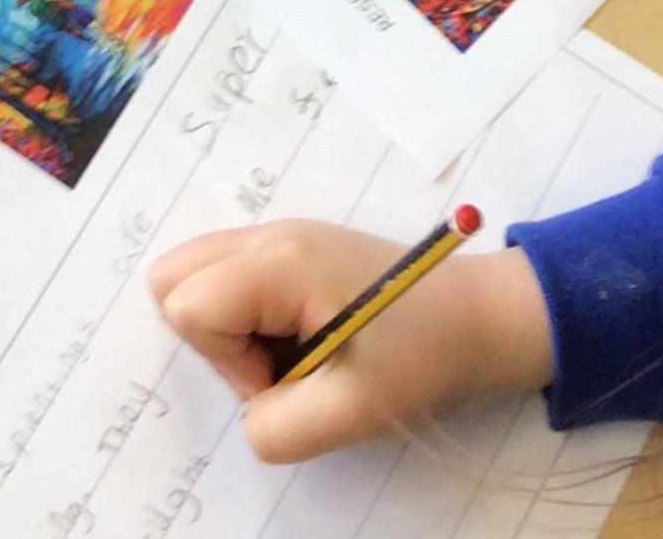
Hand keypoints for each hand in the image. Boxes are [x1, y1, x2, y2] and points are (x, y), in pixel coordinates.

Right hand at [145, 220, 551, 463]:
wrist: (489, 317)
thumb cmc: (425, 358)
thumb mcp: (353, 411)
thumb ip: (276, 428)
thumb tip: (252, 415)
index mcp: (279, 262)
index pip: (188, 307)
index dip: (229, 363)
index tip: (290, 380)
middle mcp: (270, 234)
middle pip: (174, 277)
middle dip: (214, 337)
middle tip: (282, 364)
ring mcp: (283, 235)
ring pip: (198, 274)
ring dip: (231, 327)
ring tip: (296, 351)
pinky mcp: (298, 248)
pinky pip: (232, 276)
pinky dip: (249, 314)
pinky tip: (304, 337)